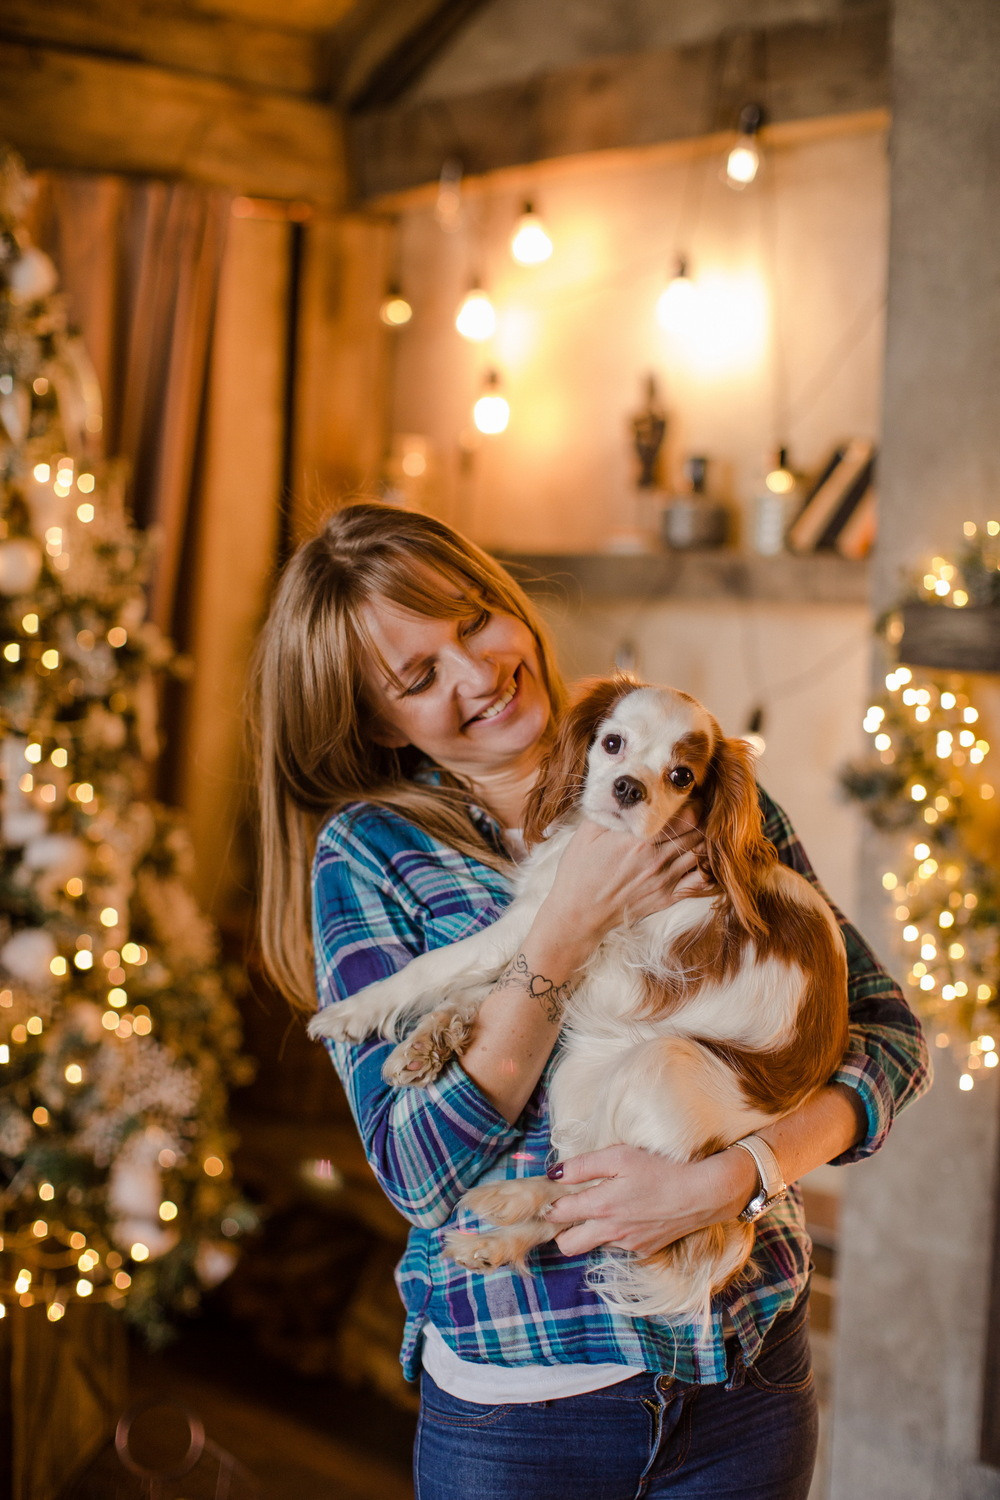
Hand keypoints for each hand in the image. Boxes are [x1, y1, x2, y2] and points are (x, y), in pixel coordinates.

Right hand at [540, 814, 709, 950]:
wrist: (578, 912)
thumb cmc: (579, 870)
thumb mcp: (588, 831)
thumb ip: (611, 809)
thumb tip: (627, 790)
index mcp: (640, 840)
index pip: (686, 816)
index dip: (692, 803)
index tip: (686, 798)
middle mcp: (657, 859)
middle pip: (698, 832)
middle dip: (699, 819)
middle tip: (693, 812)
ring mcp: (664, 880)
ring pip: (702, 854)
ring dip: (702, 841)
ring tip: (693, 832)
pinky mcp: (666, 897)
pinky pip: (700, 881)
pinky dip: (705, 867)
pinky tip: (696, 859)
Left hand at [543, 1144, 756, 1257]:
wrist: (702, 1193)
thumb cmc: (660, 1168)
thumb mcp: (619, 1156)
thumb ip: (583, 1166)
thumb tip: (554, 1175)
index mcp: (600, 1207)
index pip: (557, 1216)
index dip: (546, 1205)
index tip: (545, 1196)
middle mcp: (610, 1231)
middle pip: (567, 1245)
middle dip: (561, 1231)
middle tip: (568, 1209)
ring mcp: (628, 1244)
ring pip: (594, 1244)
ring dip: (591, 1230)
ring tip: (603, 1206)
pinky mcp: (645, 1249)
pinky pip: (619, 1245)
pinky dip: (616, 1232)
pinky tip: (629, 1213)